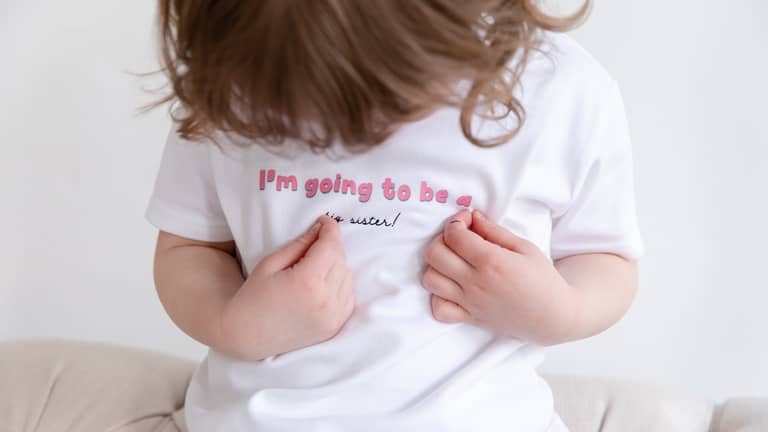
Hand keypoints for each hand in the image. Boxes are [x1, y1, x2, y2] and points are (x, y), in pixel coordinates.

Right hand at [221, 215, 354, 358]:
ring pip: (348, 277)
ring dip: (336, 265)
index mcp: (308, 282)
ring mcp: (333, 317)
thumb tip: (320, 229)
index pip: (331, 246)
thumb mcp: (271, 264)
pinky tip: (323, 284)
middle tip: (314, 243)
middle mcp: (326, 300)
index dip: (330, 229)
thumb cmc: (254, 297)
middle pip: (341, 260)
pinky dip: (340, 285)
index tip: (324, 221)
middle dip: (330, 246)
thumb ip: (300, 245)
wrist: (247, 336)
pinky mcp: (334, 327)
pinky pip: (348, 296)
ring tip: (316, 266)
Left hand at [421, 209, 575, 344]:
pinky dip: (438, 296)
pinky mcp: (470, 318)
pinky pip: (438, 309)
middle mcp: (476, 282)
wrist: (553, 316)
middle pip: (434, 254)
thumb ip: (494, 230)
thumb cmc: (543, 279)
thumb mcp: (524, 247)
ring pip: (430, 280)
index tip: (467, 221)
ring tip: (453, 261)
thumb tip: (473, 217)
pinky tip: (452, 286)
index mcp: (491, 261)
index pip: (454, 235)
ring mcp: (470, 302)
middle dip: (441, 239)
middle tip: (458, 238)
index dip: (456, 221)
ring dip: (436, 266)